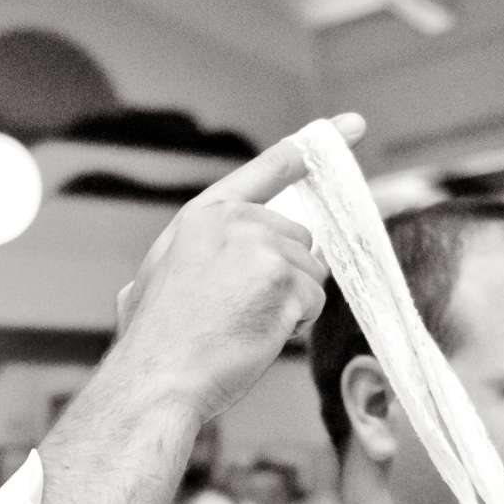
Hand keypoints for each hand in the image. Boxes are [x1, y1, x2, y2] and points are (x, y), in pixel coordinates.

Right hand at [106, 114, 363, 425]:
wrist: (156, 378)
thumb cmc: (155, 343)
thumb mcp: (151, 283)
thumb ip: (178, 267)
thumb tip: (159, 284)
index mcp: (203, 216)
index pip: (268, 169)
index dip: (310, 148)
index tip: (352, 125)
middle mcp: (235, 221)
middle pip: (298, 239)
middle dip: (284, 278)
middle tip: (241, 310)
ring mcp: (260, 246)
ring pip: (310, 273)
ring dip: (289, 305)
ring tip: (243, 325)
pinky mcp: (282, 278)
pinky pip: (313, 301)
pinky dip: (293, 325)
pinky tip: (255, 334)